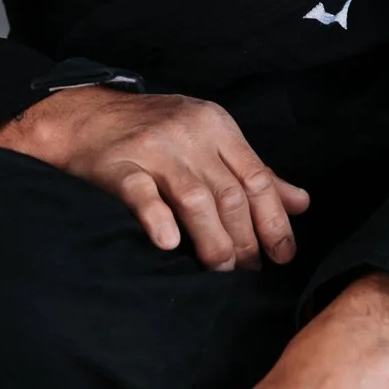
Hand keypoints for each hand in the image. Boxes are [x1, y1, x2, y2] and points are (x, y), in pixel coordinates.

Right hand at [0, 86, 308, 271]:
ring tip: (220, 270)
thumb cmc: (156, 133)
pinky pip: (142, 193)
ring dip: (212, 239)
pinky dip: (157, 218)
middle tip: (248, 272)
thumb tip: (301, 203)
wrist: (86, 116)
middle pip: (229, 193)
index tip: (283, 256)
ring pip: (195, 197)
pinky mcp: (119, 165)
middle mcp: (190, 133)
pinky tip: (168, 243)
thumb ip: (253, 171)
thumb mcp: (209, 140)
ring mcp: (154, 147)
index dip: (274, 220)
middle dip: (245, 238)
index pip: (257, 177)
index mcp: (217, 125)